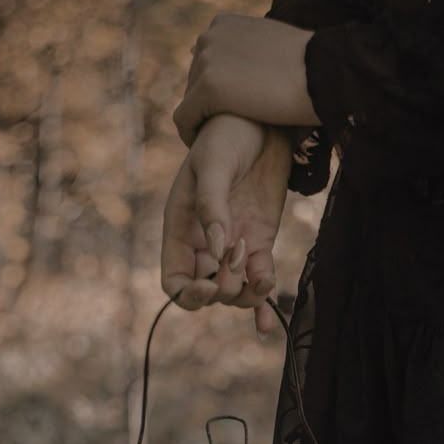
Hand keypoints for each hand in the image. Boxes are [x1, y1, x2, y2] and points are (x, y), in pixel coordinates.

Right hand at [161, 113, 292, 336]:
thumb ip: (213, 208)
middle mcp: (203, 245)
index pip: (173, 280)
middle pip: (206, 292)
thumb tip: (218, 253)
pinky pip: (259, 284)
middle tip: (239, 255)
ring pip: (235, 294)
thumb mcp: (213, 165)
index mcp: (180, 229)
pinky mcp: (261, 245)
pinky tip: (270, 323)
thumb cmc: (226, 135)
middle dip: (224, 286)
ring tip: (259, 268)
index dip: (189, 295)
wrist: (262, 120)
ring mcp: (233, 248)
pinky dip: (264, 303)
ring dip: (247, 293)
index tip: (210, 286)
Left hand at [173, 13, 319, 147]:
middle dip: (205, 105)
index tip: (227, 112)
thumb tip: (256, 66)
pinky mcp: (208, 88)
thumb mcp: (276, 48)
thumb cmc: (310, 67)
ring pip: (189, 100)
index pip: (205, 61)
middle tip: (222, 131)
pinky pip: (185, 118)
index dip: (215, 89)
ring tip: (216, 140)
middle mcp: (210, 37)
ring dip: (200, 120)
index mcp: (224, 25)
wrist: (321, 73)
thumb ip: (256, 51)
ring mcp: (207, 61)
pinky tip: (203, 147)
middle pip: (193, 81)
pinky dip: (190, 134)